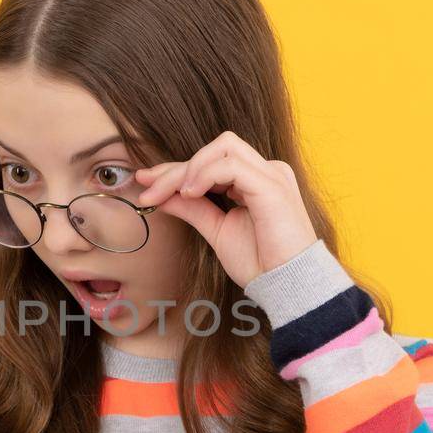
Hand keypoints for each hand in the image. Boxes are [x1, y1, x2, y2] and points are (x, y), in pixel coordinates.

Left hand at [133, 130, 318, 289]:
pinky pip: (231, 165)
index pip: (212, 161)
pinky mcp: (272, 186)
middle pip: (215, 148)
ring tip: (176, 195)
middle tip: (149, 189)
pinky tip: (191, 194)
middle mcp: (266, 171)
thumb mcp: (216, 230)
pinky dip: (205, 175)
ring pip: (223, 146)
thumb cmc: (261, 262)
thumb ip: (193, 209)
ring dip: (191, 168)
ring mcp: (272, 175)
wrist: (287, 285)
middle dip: (177, 167)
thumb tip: (162, 196)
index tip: (145, 181)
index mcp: (255, 180)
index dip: (176, 169)